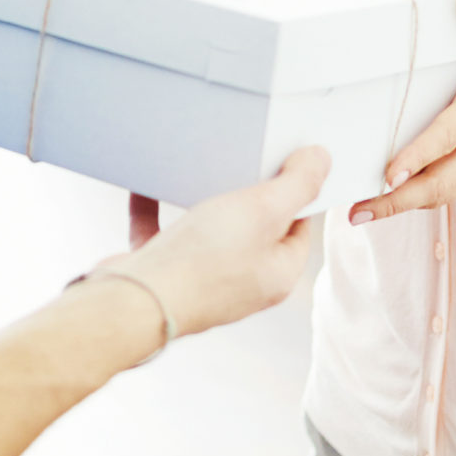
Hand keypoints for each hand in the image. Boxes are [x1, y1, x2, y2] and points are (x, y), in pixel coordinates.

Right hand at [92, 148, 328, 338]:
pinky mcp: (162, 274)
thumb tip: (323, 160)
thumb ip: (298, 184)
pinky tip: (146, 181)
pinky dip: (156, 205)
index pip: (299, 226)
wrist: (131, 301)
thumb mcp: (262, 211)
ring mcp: (200, 280)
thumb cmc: (202, 262)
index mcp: (276, 276)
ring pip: (207, 231)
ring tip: (200, 163)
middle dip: (247, 191)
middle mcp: (242, 283)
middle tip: (244, 154)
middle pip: (254, 227)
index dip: (295, 190)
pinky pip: (162, 231)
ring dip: (202, 197)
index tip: (285, 157)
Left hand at [349, 0, 455, 224]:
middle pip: (442, 179)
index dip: (420, 154)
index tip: (390, 172)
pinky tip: (389, 203)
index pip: (451, 133)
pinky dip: (421, 201)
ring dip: (402, 206)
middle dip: (399, 198)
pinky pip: (451, 195)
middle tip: (359, 209)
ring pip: (444, 194)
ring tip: (362, 212)